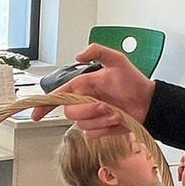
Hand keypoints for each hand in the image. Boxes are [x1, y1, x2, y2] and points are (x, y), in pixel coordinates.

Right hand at [30, 45, 153, 135]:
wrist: (149, 103)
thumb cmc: (134, 82)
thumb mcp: (118, 60)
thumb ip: (98, 51)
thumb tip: (78, 54)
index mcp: (83, 85)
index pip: (57, 95)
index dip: (44, 105)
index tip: (36, 113)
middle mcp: (84, 101)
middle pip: (70, 112)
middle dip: (88, 110)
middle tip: (106, 105)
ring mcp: (90, 117)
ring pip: (82, 125)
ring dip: (101, 119)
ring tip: (116, 112)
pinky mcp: (98, 129)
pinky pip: (92, 134)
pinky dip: (105, 129)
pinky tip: (117, 121)